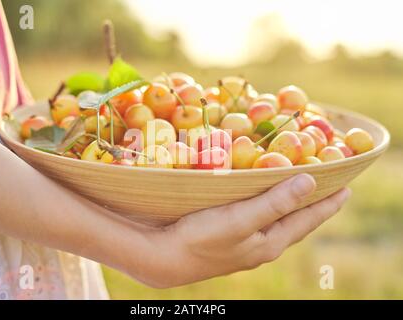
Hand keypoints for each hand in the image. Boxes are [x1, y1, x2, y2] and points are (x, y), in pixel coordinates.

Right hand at [141, 174, 350, 287]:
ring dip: (291, 206)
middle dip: (313, 205)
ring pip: (276, 222)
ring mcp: (244, 244)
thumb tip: (309, 182)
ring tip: (301, 192)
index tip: (346, 188)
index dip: (327, 204)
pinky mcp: (228, 238)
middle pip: (295, 222)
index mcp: (269, 243)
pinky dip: (269, 207)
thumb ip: (275, 203)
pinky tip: (262, 202)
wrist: (166, 257)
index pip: (307, 220)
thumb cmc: (202, 237)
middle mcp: (261, 246)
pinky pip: (259, 220)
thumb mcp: (242, 220)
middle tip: (328, 186)